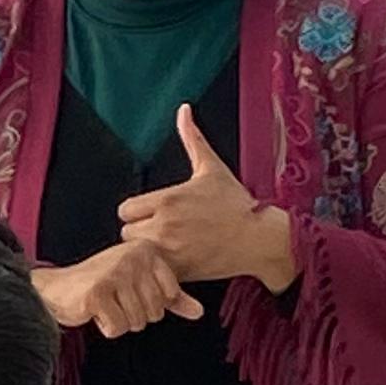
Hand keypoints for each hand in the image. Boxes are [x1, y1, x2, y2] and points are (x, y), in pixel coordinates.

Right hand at [35, 242, 201, 341]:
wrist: (58, 289)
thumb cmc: (102, 286)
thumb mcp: (141, 286)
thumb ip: (172, 298)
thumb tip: (199, 312)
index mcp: (147, 251)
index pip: (170, 296)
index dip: (152, 303)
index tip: (131, 292)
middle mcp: (132, 257)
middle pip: (154, 312)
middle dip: (134, 314)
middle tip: (115, 299)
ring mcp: (114, 273)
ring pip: (137, 322)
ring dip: (119, 321)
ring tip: (105, 304)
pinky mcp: (97, 293)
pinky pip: (118, 327)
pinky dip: (106, 326)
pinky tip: (95, 311)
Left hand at [120, 107, 298, 291]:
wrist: (260, 238)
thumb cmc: (236, 204)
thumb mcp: (211, 168)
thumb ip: (192, 139)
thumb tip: (183, 110)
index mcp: (168, 199)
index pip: (125, 210)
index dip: (135, 212)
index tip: (150, 213)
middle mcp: (165, 225)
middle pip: (126, 233)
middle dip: (139, 233)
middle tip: (158, 232)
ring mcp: (172, 251)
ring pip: (138, 255)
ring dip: (146, 253)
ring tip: (165, 248)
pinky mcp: (181, 273)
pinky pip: (154, 275)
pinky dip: (158, 271)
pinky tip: (174, 263)